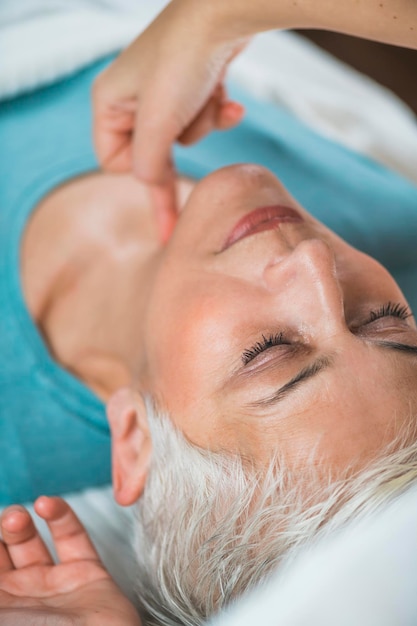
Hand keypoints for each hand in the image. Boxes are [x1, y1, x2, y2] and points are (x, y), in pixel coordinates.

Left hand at [0, 497, 140, 625]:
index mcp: (0, 607)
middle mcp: (23, 597)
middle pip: (5, 550)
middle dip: (2, 529)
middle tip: (7, 518)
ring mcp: (54, 586)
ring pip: (33, 541)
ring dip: (22, 521)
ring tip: (18, 514)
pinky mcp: (89, 574)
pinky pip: (73, 537)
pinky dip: (60, 515)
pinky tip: (47, 503)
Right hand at [93, 0, 245, 240]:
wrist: (223, 13)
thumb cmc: (183, 61)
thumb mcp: (158, 122)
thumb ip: (148, 163)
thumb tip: (150, 182)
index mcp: (110, 103)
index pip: (113, 161)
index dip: (140, 173)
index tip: (164, 185)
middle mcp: (132, 96)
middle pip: (152, 152)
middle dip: (178, 150)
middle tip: (183, 215)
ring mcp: (163, 89)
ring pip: (182, 135)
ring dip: (203, 124)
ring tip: (212, 99)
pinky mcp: (191, 83)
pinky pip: (203, 115)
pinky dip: (219, 111)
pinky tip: (233, 104)